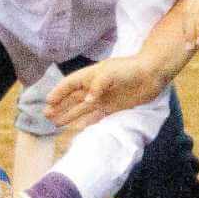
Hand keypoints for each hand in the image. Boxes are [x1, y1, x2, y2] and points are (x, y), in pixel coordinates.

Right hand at [47, 56, 168, 128]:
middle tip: (46, 115)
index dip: (59, 92)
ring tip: (56, 123)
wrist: (151, 74)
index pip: (69, 84)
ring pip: (81, 108)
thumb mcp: (111, 73)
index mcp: (90, 75)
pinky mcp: (112, 107)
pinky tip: (76, 128)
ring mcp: (102, 98)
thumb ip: (97, 85)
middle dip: (59, 106)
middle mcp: (93, 87)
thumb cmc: (130, 69)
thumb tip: (87, 101)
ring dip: (69, 115)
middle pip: (72, 98)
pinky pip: (95, 117)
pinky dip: (85, 122)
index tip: (48, 102)